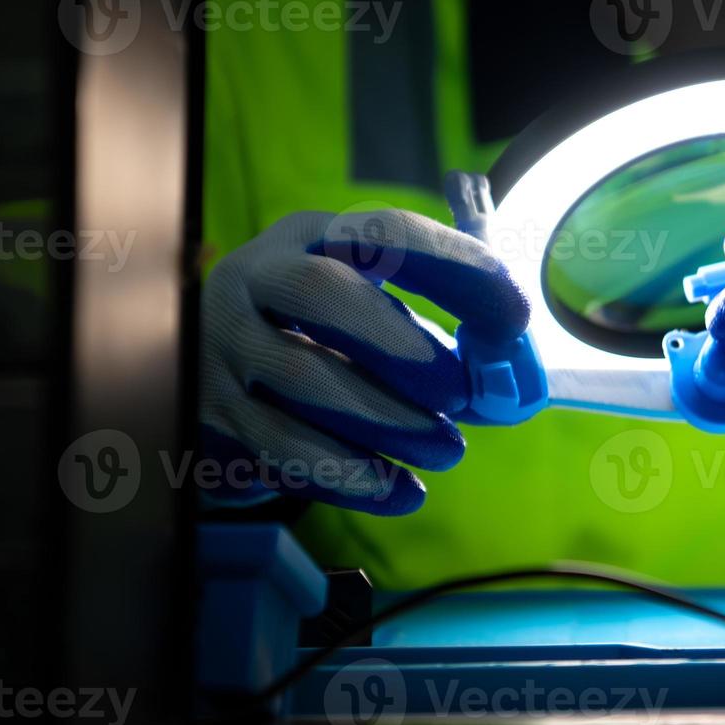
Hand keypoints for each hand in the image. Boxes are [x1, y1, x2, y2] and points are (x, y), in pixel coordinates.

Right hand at [199, 209, 528, 514]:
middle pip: (320, 292)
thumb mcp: (380, 320)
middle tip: (461, 394)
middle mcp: (253, 279)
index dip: (455, 268)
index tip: (515, 314)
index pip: (383, 232)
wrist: (221, 391)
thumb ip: (448, 346)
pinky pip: (282, 450)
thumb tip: (512, 390)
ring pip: (303, 379)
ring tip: (445, 451)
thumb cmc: (328, 345)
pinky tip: (401, 492)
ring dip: (390, 422)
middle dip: (403, 344)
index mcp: (311, 239)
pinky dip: (352, 476)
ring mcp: (221, 348)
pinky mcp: (209, 418)